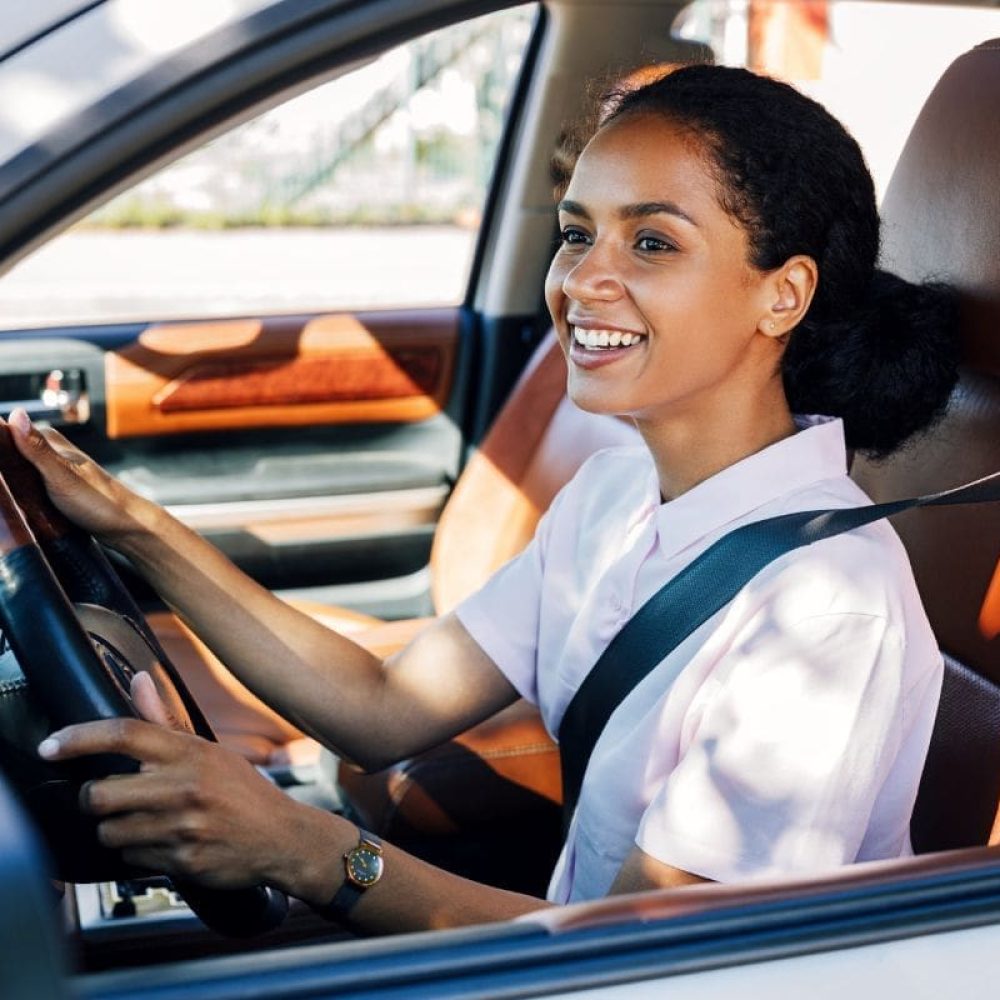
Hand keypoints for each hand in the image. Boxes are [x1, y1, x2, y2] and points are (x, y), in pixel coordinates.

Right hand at [6, 408, 153, 543]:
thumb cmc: (99, 501)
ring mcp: (53, 473)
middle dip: (1, 468)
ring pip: (18, 472)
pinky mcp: (55, 492)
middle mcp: (51, 454)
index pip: (7, 432)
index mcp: (50, 442)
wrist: (127, 528)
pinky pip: (28, 489)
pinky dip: (18, 495)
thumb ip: (37, 448)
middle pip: (10, 454)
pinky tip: (12, 505)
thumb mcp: (61, 475)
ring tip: (3, 496)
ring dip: (7, 482)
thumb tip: (17, 413)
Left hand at [37, 672, 321, 892]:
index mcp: (190, 752)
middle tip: (109, 798)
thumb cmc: (243, 791)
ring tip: (141, 824)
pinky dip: (138, 855)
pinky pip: (132, 861)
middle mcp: (185, 786)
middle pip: (100, 794)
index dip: (80, 737)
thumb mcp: (209, 750)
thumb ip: (166, 719)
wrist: (282, 837)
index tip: (52, 745)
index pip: (125, 733)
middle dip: (95, 800)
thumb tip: (139, 679)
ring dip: (116, 831)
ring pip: (110, 833)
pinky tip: (161, 843)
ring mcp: (183, 826)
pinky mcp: (183, 860)